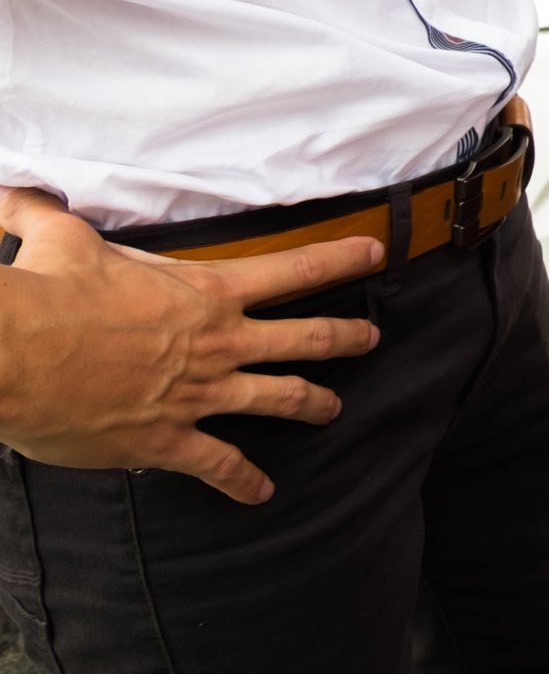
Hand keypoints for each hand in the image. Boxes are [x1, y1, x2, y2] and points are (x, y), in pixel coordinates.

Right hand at [0, 190, 382, 503]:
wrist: (15, 356)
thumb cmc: (48, 293)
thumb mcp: (61, 238)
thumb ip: (48, 212)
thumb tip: (15, 190)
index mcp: (209, 292)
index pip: (296, 268)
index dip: (342, 258)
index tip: (376, 254)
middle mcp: (219, 342)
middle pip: (307, 338)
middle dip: (347, 336)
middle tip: (373, 337)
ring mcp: (200, 394)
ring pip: (280, 399)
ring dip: (313, 403)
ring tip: (334, 408)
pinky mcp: (168, 440)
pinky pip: (219, 465)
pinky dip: (243, 481)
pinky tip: (261, 493)